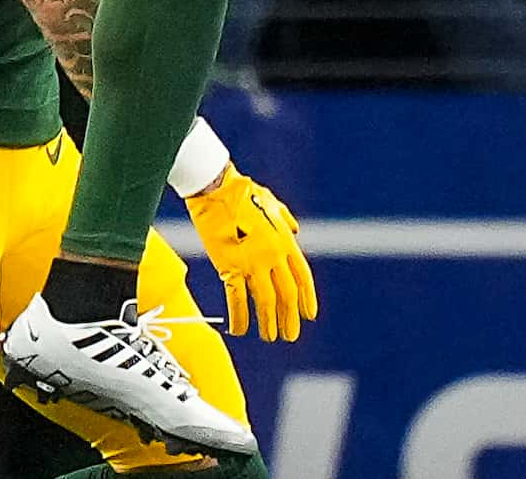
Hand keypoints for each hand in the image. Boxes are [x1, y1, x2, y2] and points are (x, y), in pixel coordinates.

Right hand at [185, 164, 317, 341]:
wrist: (216, 188)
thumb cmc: (243, 192)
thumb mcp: (272, 202)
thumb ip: (285, 218)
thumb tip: (296, 230)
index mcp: (285, 240)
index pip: (302, 277)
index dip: (307, 298)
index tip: (309, 315)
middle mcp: (272, 254)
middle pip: (286, 294)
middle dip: (289, 318)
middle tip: (290, 335)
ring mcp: (252, 262)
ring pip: (265, 301)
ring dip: (268, 322)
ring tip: (269, 336)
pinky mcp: (229, 266)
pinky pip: (237, 299)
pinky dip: (239, 318)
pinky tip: (239, 330)